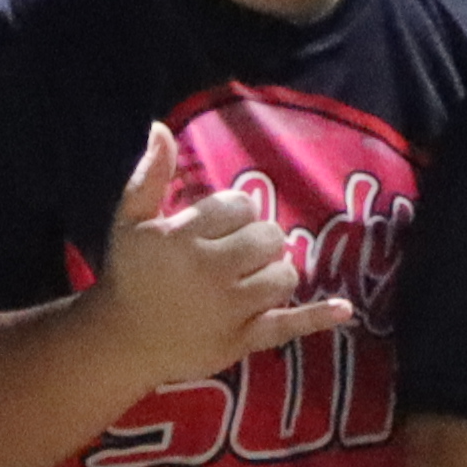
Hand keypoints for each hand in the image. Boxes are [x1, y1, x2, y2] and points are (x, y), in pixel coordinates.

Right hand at [90, 131, 353, 394]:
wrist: (121, 339)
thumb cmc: (128, 273)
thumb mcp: (130, 220)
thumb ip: (150, 175)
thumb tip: (160, 127)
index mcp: (183, 237)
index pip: (240, 206)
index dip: (233, 214)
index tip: (216, 228)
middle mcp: (210, 270)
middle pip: (268, 237)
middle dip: (258, 240)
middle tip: (236, 253)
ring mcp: (229, 308)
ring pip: (283, 275)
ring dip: (275, 272)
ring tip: (250, 278)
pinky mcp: (242, 340)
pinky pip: (287, 325)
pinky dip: (318, 317)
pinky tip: (344, 308)